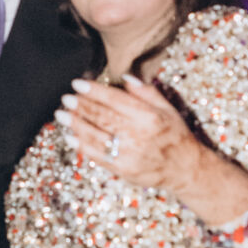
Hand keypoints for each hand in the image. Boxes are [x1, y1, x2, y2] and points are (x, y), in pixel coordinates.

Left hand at [60, 75, 201, 195]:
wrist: (185, 169)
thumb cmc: (176, 135)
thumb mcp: (168, 109)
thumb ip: (146, 92)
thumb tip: (125, 77)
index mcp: (149, 116)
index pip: (115, 99)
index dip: (94, 91)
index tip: (78, 84)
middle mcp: (138, 135)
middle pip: (103, 117)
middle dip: (81, 106)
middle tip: (66, 98)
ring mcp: (129, 154)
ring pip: (96, 136)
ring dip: (76, 124)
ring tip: (62, 114)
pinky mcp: (123, 169)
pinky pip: (97, 155)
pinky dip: (82, 145)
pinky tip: (70, 136)